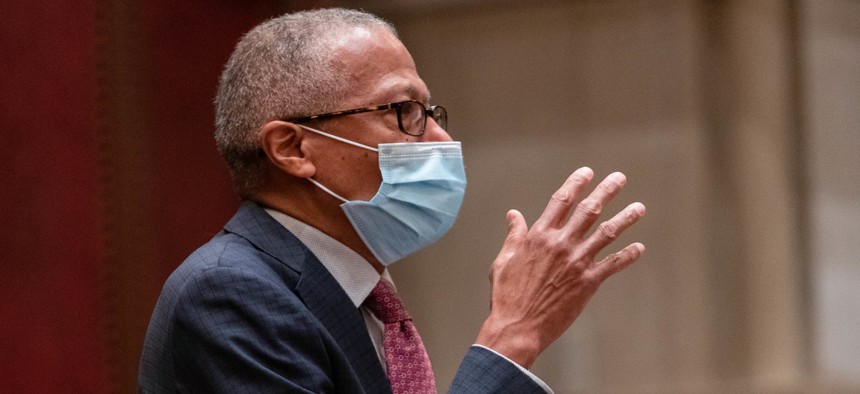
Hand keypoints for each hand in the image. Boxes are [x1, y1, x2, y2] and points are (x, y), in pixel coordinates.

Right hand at [475, 167, 645, 368]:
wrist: (518, 326)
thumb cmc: (507, 294)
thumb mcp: (504, 259)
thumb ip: (515, 235)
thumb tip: (514, 215)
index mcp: (539, 236)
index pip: (562, 201)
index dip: (576, 184)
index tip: (587, 172)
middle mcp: (561, 243)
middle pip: (589, 210)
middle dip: (606, 191)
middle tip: (620, 178)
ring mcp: (577, 262)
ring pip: (607, 233)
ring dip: (626, 218)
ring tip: (640, 207)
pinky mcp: (588, 282)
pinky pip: (613, 264)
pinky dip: (628, 255)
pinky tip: (639, 247)